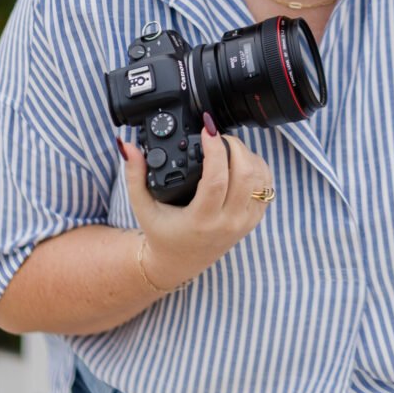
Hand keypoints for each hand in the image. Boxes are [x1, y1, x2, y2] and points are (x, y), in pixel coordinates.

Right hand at [121, 123, 273, 289]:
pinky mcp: (254, 220)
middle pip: (245, 174)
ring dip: (247, 155)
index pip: (217, 179)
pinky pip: (266, 188)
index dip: (215, 149)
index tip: (207, 130)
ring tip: (227, 147)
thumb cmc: (162, 233)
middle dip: (234, 146)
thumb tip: (127, 145)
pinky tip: (241, 161)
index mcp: (201, 220)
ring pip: (259, 178)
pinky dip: (258, 168)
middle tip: (217, 136)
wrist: (179, 263)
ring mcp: (244, 222)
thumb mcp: (142, 206)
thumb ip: (134, 175)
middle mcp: (228, 222)